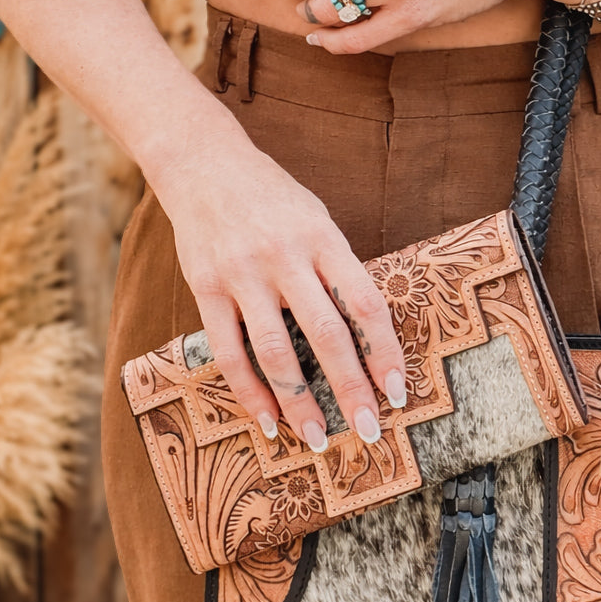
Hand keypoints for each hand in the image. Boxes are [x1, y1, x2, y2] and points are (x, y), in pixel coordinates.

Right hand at [153, 115, 407, 450]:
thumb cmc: (271, 198)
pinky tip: (266, 420)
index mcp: (323, 239)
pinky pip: (229, 351)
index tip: (397, 392)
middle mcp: (285, 256)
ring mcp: (243, 273)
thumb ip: (336, 270)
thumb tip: (366, 335)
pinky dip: (249, 391)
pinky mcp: (206, 287)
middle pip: (326, 334)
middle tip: (367, 429)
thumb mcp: (316, 220)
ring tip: (314, 437)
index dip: (384, 352)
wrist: (202, 164)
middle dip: (350, 388)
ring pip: (274, 350)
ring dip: (297, 401)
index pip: (364, 304)